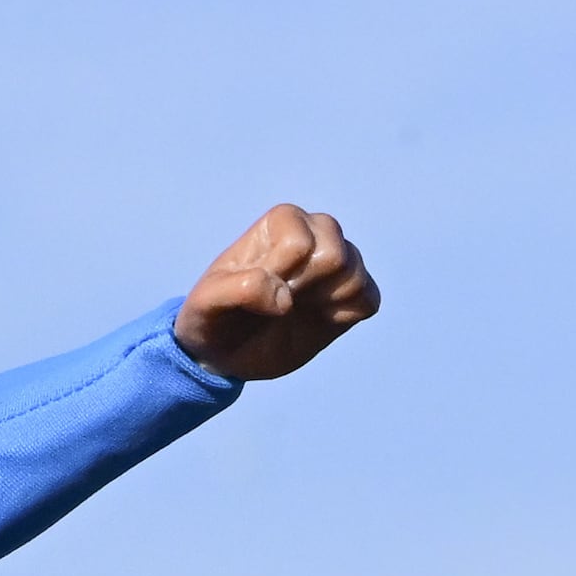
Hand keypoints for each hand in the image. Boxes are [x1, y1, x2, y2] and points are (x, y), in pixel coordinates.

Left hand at [173, 205, 379, 382]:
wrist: (229, 352)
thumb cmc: (215, 318)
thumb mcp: (206, 304)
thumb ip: (237, 290)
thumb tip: (285, 298)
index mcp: (281, 223)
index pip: (299, 244)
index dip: (279, 276)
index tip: (258, 289)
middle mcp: (316, 233)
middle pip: (335, 255)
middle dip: (305, 287)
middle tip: (280, 302)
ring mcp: (337, 263)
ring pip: (354, 275)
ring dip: (323, 302)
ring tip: (298, 308)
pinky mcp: (352, 294)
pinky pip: (369, 299)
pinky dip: (346, 316)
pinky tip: (319, 319)